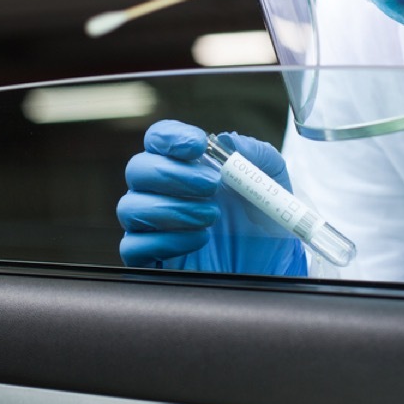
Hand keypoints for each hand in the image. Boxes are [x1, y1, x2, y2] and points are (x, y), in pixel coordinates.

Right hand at [117, 119, 306, 274]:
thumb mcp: (272, 183)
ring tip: (211, 217)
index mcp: (186, 164)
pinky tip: (199, 241)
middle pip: (138, 169)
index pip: (158, 138)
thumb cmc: (264, 222)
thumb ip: (257, 155)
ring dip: (172, 208)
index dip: (171, 137)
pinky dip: (165, 241)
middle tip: (211, 185)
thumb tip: (228, 139)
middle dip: (173, 173)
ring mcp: (152, 225)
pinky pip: (133, 246)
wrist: (270, 267)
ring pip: (130, 207)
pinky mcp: (150, 258)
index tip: (199, 144)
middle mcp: (162, 191)